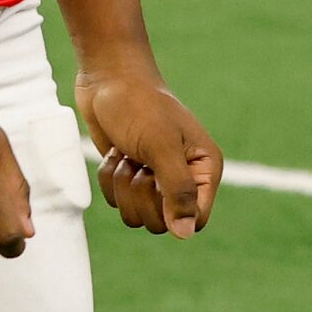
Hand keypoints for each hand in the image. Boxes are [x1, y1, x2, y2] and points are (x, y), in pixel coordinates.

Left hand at [77, 65, 221, 238]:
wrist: (107, 77)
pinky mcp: (130, 175)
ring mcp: (154, 178)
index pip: (196, 219)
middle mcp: (183, 177)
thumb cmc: (139, 105)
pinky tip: (116, 151)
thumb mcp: (161, 146)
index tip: (156, 184)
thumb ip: (177, 190)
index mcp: (204, 168)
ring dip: (123, 186)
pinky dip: (110, 179)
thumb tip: (186, 233)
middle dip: (141, 194)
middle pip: (163, 223)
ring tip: (127, 154)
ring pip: (136, 215)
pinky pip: (116, 201)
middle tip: (139, 162)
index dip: (173, 212)